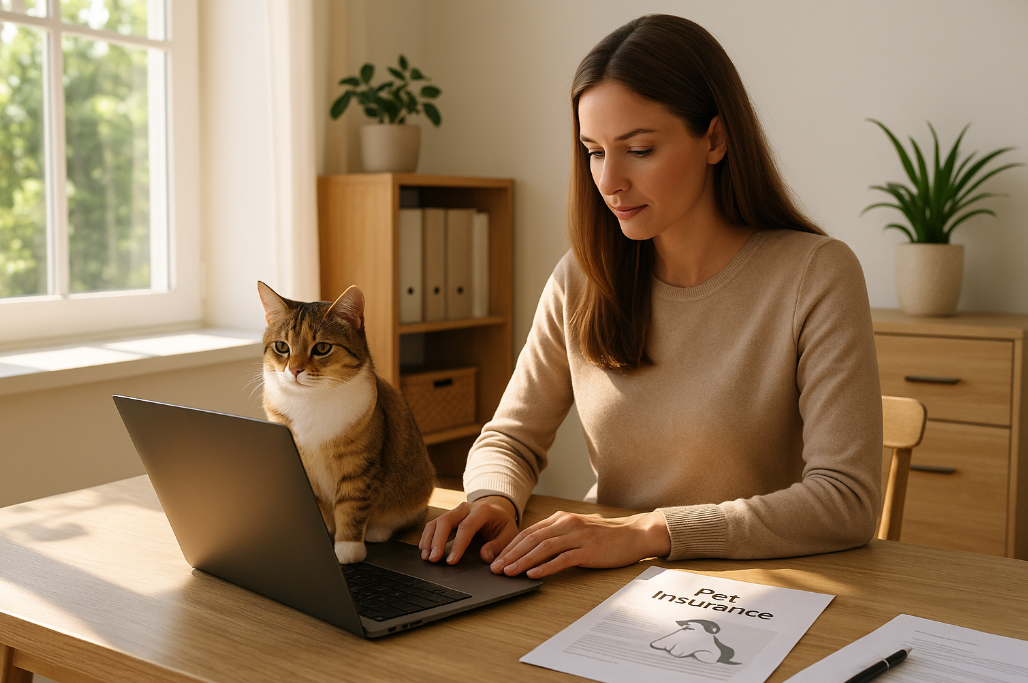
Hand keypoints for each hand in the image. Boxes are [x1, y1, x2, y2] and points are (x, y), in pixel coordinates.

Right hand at [419, 496, 518, 564]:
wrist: (496, 511)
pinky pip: (433, 525)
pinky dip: (427, 537)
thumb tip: (485, 557)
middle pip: (446, 521)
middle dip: (437, 540)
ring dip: (429, 539)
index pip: (466, 527)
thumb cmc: (502, 524)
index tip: (451, 561)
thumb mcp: (509, 534)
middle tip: (433, 559)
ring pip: (437, 522)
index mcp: (482, 511)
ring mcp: (455, 511)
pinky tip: (424, 549)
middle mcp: (466, 508)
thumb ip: (498, 545)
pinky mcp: (448, 517)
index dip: (457, 545)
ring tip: (426, 557)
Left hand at [489, 510, 670, 578]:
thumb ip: (556, 536)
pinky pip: (563, 558)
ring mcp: (578, 536)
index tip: (496, 559)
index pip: (528, 532)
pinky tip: (533, 574)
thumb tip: (530, 551)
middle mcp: (566, 524)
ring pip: (543, 548)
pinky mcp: (589, 550)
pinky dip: (546, 566)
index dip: (510, 546)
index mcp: (560, 519)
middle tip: (495, 568)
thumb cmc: (604, 536)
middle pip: (531, 539)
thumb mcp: (576, 530)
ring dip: (522, 561)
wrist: (634, 534)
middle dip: (510, 554)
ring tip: (508, 572)